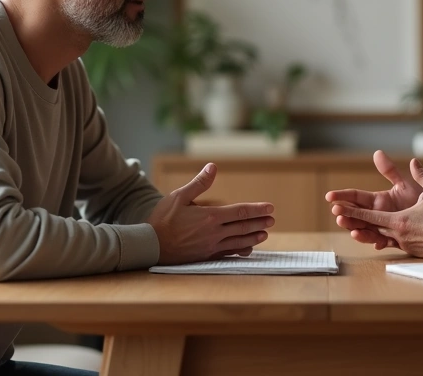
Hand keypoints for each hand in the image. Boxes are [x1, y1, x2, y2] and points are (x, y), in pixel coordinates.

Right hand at [146, 163, 274, 264]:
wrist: (149, 245)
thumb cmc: (162, 219)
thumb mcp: (179, 196)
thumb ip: (199, 183)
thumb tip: (213, 167)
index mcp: (210, 217)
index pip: (240, 212)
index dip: (257, 210)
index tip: (270, 208)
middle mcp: (214, 233)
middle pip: (243, 227)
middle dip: (259, 222)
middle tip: (272, 220)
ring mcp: (210, 246)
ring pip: (238, 242)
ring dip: (253, 237)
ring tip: (265, 233)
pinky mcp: (205, 256)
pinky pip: (228, 253)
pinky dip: (240, 250)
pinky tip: (247, 249)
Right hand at [325, 150, 422, 248]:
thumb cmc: (421, 198)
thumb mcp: (405, 184)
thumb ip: (391, 171)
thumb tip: (377, 153)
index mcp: (378, 200)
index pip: (356, 197)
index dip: (342, 196)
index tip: (330, 196)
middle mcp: (379, 214)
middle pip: (357, 215)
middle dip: (345, 215)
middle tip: (337, 213)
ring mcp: (385, 227)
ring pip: (366, 230)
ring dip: (357, 230)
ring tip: (352, 230)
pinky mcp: (395, 239)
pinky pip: (384, 242)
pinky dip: (378, 243)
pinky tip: (376, 243)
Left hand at [330, 158, 422, 257]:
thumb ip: (421, 175)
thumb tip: (413, 161)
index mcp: (400, 220)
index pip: (370, 215)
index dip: (352, 212)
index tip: (337, 209)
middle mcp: (399, 234)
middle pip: (371, 228)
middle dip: (354, 223)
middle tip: (338, 218)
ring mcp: (405, 244)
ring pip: (381, 238)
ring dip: (367, 234)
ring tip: (354, 232)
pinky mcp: (412, 251)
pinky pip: (393, 245)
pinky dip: (384, 241)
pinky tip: (379, 240)